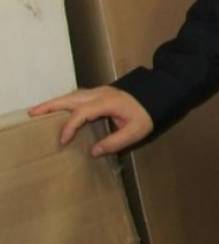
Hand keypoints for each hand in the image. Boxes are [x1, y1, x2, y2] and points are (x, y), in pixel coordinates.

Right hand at [28, 86, 152, 156]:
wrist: (161, 94)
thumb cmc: (149, 113)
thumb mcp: (136, 131)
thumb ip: (115, 142)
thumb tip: (93, 152)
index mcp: (108, 102)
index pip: (82, 112)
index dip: (70, 126)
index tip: (63, 141)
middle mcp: (101, 93)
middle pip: (71, 97)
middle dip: (51, 105)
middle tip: (32, 113)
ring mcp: (101, 91)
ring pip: (73, 94)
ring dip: (56, 102)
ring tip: (39, 111)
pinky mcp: (102, 93)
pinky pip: (78, 96)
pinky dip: (65, 101)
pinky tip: (59, 109)